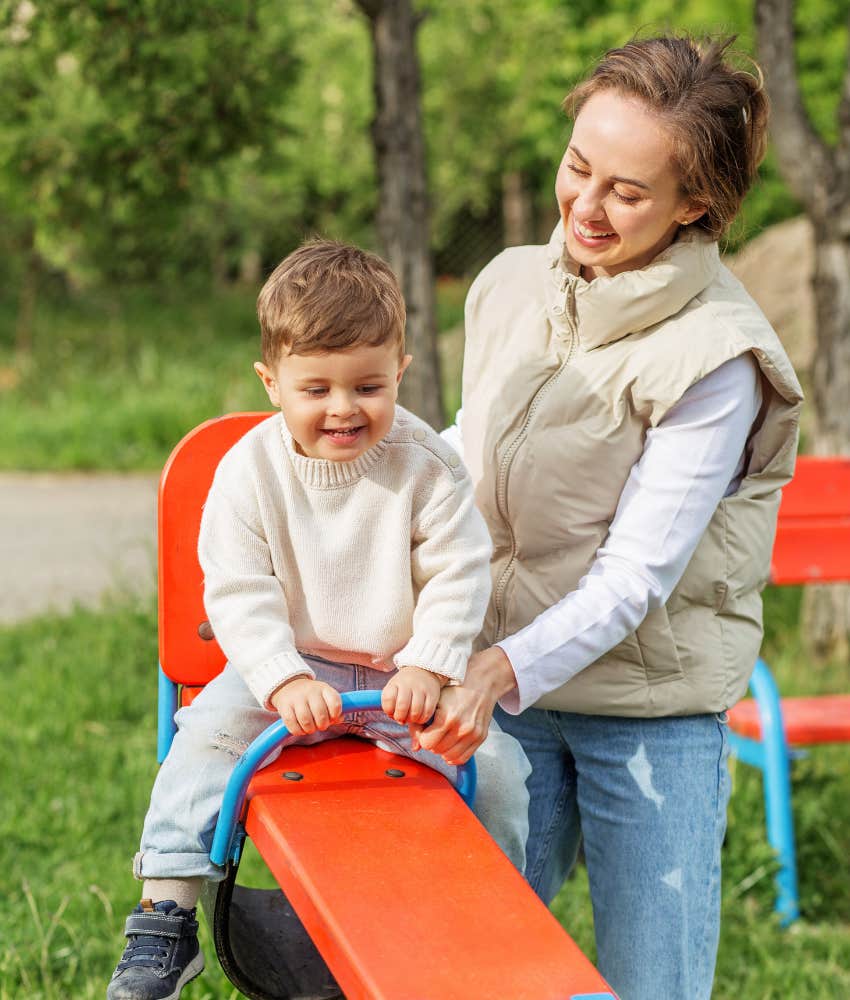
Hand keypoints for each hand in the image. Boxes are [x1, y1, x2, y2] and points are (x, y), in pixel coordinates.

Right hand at [270, 676, 342, 735]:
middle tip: (321, 725)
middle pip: (320, 713)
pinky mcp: (284, 706)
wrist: (289, 686)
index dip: (336, 714)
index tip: (333, 717)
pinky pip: (292, 724)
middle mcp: (310, 691)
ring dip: (310, 729)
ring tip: (310, 728)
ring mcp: (296, 698)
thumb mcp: (325, 697)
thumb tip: (338, 719)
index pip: (335, 702)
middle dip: (323, 725)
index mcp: (324, 689)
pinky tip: (301, 729)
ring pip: (305, 720)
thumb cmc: (313, 697)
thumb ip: (335, 709)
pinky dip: (298, 731)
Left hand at [381, 666, 443, 727]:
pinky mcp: (433, 694)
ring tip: (411, 718)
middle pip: (402, 706)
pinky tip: (420, 717)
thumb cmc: (405, 686)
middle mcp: (408, 684)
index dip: (388, 710)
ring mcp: (421, 688)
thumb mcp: (394, 689)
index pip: (388, 698)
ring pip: (416, 711)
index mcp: (395, 683)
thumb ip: (391, 705)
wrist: (424, 671)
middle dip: (400, 717)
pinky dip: (422, 718)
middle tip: (402, 719)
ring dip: (412, 719)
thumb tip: (401, 722)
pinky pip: (427, 711)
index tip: (391, 712)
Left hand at [416, 646, 516, 764]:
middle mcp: (462, 728)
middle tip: (434, 731)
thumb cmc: (455, 688)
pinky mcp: (481, 737)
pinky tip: (450, 745)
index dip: (422, 736)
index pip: (426, 743)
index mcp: (447, 717)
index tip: (425, 728)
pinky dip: (454, 755)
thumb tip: (415, 747)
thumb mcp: (434, 700)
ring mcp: (473, 734)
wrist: (481, 681)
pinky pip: (463, 758)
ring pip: (449, 757)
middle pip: (437, 750)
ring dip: (442, 749)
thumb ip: (420, 723)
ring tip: (442, 737)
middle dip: (432, 742)